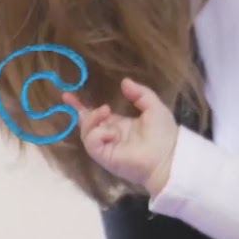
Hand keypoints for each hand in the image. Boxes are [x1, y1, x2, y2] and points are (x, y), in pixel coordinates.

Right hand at [63, 77, 177, 195]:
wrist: (169, 156)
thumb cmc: (163, 132)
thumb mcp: (153, 106)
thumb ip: (139, 93)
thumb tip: (124, 81)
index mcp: (119, 124)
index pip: (96, 114)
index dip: (82, 105)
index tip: (69, 95)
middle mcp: (110, 135)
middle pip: (86, 123)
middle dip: (79, 110)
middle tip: (76, 99)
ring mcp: (106, 147)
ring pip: (87, 132)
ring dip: (92, 119)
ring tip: (106, 110)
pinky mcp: (105, 157)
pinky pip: (92, 144)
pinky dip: (97, 134)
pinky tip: (111, 132)